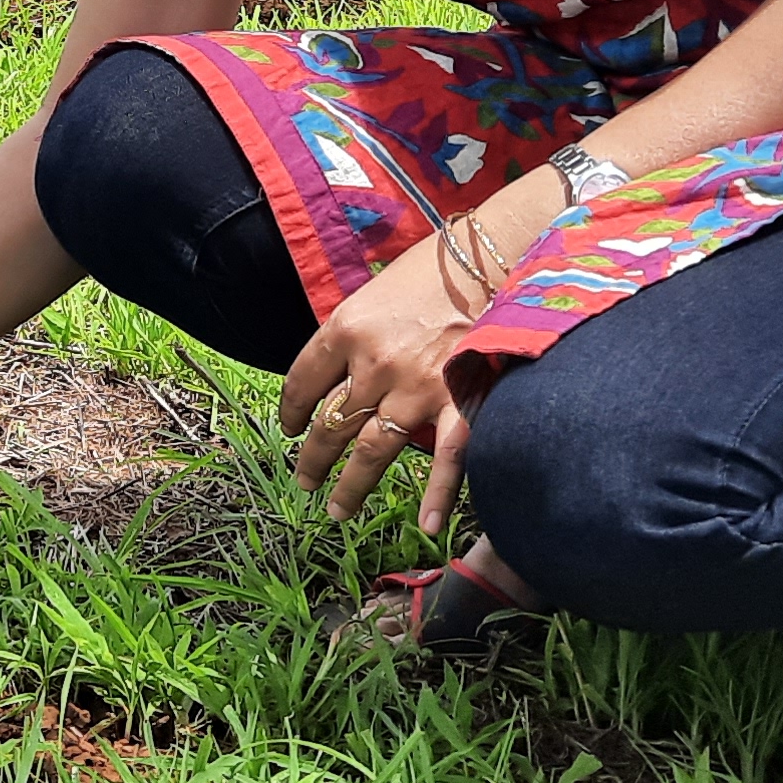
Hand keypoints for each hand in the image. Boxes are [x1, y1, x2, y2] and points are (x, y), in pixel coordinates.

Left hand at [277, 177, 552, 533]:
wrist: (493, 255)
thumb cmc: (432, 269)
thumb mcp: (374, 294)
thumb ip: (352, 339)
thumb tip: (337, 381)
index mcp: (345, 329)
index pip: (301, 381)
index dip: (290, 411)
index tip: (288, 429)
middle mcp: (374, 362)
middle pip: (330, 424)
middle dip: (313, 458)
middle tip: (305, 481)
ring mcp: (416, 387)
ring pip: (371, 450)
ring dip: (351, 485)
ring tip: (337, 509)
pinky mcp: (460, 402)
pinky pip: (446, 459)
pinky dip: (438, 496)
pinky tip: (429, 526)